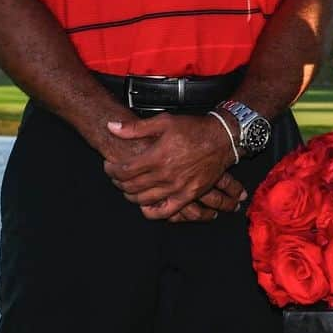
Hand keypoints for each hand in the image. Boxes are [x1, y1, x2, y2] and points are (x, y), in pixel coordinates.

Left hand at [103, 113, 244, 220]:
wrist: (222, 138)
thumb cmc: (194, 129)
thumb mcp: (165, 121)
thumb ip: (136, 128)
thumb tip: (112, 127)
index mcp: (158, 156)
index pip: (124, 170)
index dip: (112, 170)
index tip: (110, 166)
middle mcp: (166, 174)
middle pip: (130, 186)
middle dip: (118, 182)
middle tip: (117, 176)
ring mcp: (177, 187)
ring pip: (143, 200)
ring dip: (131, 195)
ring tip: (130, 187)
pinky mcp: (188, 195)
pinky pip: (164, 212)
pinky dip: (151, 211)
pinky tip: (147, 203)